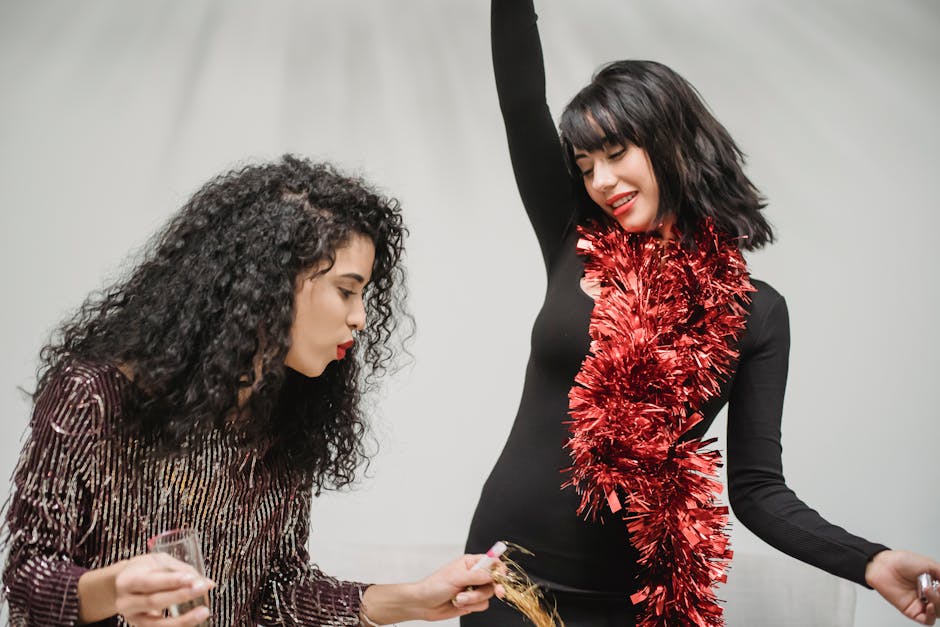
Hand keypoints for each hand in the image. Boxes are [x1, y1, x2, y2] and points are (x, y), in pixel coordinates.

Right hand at [113, 553, 214, 625]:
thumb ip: (181, 570)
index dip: (170, 581)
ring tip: (204, 612)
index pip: (149, 582)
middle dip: (181, 595)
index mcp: (127, 580)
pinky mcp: (140, 626)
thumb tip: (208, 583)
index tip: (191, 578)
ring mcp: (132, 617)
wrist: (119, 585)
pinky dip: (178, 626)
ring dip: (183, 619)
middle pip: (154, 601)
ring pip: (156, 623)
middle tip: (202, 588)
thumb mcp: (157, 561)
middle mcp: (126, 601)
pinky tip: (193, 621)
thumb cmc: (143, 569)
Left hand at [359, 554, 502, 623]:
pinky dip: (471, 606)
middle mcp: (474, 575)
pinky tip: (459, 603)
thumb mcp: (456, 577)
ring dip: (474, 598)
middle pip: (494, 580)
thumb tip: (493, 573)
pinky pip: (482, 605)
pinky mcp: (471, 602)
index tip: (502, 577)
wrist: (424, 604)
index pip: (492, 562)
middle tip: (499, 593)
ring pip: (488, 595)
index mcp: (470, 563)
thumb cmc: (434, 586)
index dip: (500, 569)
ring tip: (459, 598)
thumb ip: (477, 575)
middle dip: (493, 588)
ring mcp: (473, 589)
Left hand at [866, 549, 939, 624]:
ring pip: (938, 613)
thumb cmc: (901, 562)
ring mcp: (921, 603)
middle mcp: (929, 595)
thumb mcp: (928, 564)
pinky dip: (931, 616)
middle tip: (937, 587)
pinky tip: (929, 606)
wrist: (884, 565)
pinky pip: (927, 621)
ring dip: (938, 604)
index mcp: (935, 584)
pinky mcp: (912, 611)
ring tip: (928, 591)